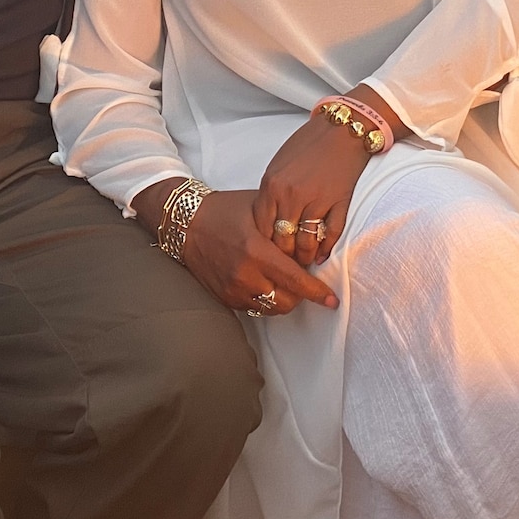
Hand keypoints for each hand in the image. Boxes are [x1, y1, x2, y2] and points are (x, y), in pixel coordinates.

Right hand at [178, 189, 339, 316]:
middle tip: (302, 277)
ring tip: (283, 279)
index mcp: (255, 251)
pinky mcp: (224, 298)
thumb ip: (284, 229)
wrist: (186, 223)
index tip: (332, 300)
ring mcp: (233, 289)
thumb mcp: (259, 209)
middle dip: (300, 293)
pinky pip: (254, 308)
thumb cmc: (224, 210)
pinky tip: (265, 281)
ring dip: (284, 298)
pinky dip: (266, 298)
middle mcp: (244, 275)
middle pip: (287, 301)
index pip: (295, 280)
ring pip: (272, 309)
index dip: (317, 292)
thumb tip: (311, 242)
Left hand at [255, 107, 368, 267]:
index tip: (267, 255)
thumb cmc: (308, 145)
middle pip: (282, 241)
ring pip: (306, 243)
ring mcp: (317, 201)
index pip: (261, 228)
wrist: (342, 129)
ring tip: (303, 265)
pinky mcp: (340, 203)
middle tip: (284, 266)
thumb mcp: (278, 166)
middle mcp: (292, 196)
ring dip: (304, 258)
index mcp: (272, 186)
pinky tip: (321, 256)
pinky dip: (325, 249)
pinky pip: (330, 235)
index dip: (264, 246)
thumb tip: (267, 223)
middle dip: (283, 257)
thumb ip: (270, 194)